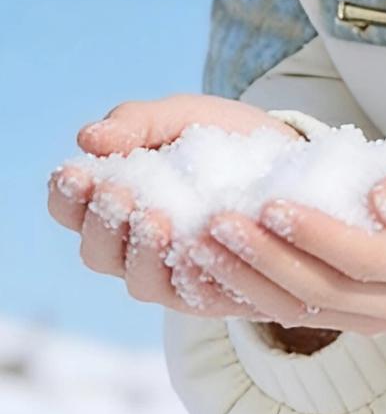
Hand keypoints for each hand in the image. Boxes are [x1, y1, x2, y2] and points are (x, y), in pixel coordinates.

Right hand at [47, 95, 305, 317]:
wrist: (292, 158)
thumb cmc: (222, 137)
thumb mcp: (182, 116)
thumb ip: (136, 123)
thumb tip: (87, 138)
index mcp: (116, 204)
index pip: (70, 212)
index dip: (65, 197)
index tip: (76, 172)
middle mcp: (136, 247)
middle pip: (97, 253)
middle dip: (102, 224)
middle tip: (118, 191)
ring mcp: (175, 273)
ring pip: (141, 282)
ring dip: (141, 254)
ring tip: (156, 219)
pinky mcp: (218, 291)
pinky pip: (197, 297)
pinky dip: (192, 278)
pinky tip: (197, 251)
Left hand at [191, 130, 385, 337]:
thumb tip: (381, 200)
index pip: (365, 258)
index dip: (315, 235)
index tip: (269, 203)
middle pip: (321, 290)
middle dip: (263, 258)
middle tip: (214, 221)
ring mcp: (373, 319)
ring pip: (299, 309)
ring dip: (244, 279)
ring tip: (198, 241)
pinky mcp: (348, 316)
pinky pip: (291, 311)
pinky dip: (247, 292)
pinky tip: (209, 264)